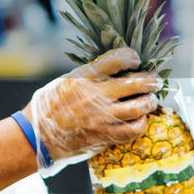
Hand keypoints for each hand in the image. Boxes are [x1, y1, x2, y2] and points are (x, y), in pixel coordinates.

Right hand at [25, 47, 159, 166]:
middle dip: (151, 79)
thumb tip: (114, 66)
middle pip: (136, 81)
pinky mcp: (105, 135)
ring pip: (140, 105)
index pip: (117, 59)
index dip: (132, 56)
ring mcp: (102, 117)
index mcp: (84, 77)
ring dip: (150, 101)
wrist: (38, 136)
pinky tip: (140, 119)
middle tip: (155, 80)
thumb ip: (89, 74)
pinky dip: (142, 122)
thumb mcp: (65, 81)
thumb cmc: (49, 106)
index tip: (135, 59)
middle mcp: (96, 95)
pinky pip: (134, 128)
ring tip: (151, 99)